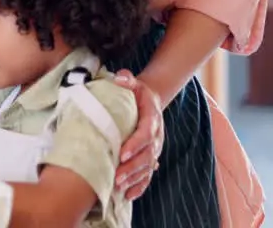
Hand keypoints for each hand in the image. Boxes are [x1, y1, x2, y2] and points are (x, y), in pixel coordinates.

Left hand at [113, 70, 164, 198]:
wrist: (151, 102)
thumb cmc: (138, 94)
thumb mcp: (135, 83)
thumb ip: (127, 80)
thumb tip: (120, 78)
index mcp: (151, 120)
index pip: (145, 134)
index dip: (135, 144)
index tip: (122, 153)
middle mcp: (155, 137)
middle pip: (146, 156)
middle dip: (132, 168)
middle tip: (117, 177)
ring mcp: (154, 149)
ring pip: (147, 168)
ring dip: (134, 179)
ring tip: (119, 187)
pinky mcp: (150, 157)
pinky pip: (148, 174)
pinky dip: (140, 186)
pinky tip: (129, 195)